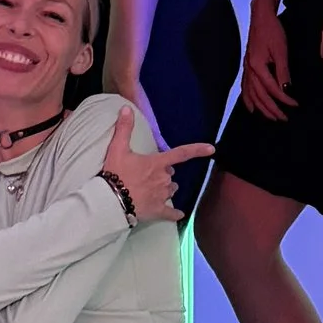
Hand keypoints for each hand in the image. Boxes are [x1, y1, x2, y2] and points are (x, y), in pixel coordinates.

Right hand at [102, 106, 215, 222]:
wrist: (111, 200)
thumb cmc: (115, 173)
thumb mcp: (117, 148)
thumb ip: (124, 128)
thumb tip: (127, 108)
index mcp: (158, 163)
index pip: (181, 153)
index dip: (197, 150)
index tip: (212, 149)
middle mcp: (164, 179)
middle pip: (171, 173)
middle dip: (164, 172)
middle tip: (148, 173)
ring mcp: (162, 196)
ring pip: (171, 190)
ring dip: (166, 188)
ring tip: (153, 189)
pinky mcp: (158, 211)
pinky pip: (171, 213)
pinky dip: (175, 214)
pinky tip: (179, 215)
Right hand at [239, 0, 292, 119]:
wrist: (260, 16)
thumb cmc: (273, 31)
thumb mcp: (281, 50)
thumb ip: (283, 71)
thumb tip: (287, 89)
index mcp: (258, 66)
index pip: (272, 89)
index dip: (284, 99)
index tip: (295, 106)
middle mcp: (249, 70)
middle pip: (259, 95)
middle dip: (272, 109)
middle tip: (283, 119)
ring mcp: (246, 69)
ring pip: (251, 94)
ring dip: (260, 108)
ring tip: (270, 117)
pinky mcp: (247, 66)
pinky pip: (245, 88)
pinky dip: (248, 99)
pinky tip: (251, 107)